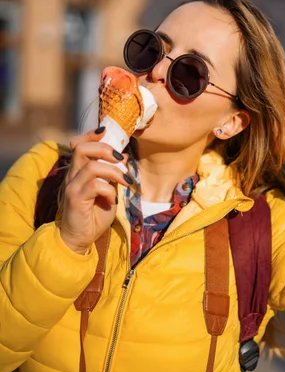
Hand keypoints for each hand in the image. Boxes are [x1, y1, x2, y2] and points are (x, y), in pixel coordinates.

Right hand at [60, 129, 129, 253]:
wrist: (80, 238)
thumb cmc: (94, 214)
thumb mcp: (107, 190)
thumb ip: (112, 174)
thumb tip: (123, 156)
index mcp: (78, 170)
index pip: (78, 144)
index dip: (91, 135)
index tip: (106, 132)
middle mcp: (72, 175)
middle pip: (82, 149)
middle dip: (105, 149)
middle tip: (120, 159)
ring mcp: (72, 187)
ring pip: (91, 166)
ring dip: (113, 172)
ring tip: (125, 181)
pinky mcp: (75, 199)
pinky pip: (95, 186)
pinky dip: (109, 190)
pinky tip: (113, 199)